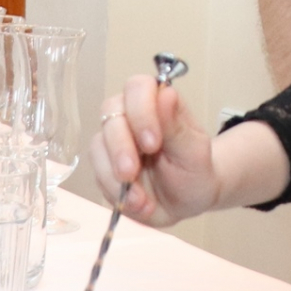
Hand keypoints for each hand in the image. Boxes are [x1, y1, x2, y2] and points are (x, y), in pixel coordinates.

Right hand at [91, 75, 220, 225]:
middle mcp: (131, 115)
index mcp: (157, 102)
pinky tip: (137, 203)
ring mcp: (114, 139)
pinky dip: (114, 191)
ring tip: (140, 200)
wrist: (187, 201)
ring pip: (98, 144)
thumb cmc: (194, 170)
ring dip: (114, 175)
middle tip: (132, 173)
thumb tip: (166, 93)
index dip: (140, 112)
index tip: (153, 143)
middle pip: (110, 114)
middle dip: (121, 147)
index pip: (138, 87)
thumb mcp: (194, 152)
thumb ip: (177, 126)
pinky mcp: (104, 164)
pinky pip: (97, 172)